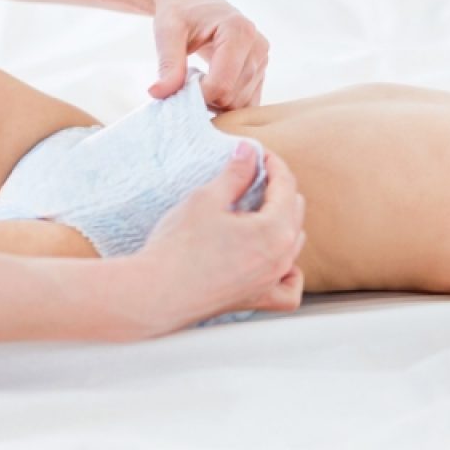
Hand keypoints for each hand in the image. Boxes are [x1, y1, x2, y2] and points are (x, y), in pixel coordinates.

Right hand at [130, 143, 306, 335]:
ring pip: (293, 243)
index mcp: (275, 229)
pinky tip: (274, 258)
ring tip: (256, 210)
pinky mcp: (258, 299)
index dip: (273, 164)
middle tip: (253, 175)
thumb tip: (248, 150)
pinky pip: (289, 286)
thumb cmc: (179, 247)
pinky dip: (289, 270)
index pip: (285, 185)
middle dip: (278, 189)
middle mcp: (282, 257)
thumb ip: (235, 173)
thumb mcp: (207, 199)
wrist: (156, 294)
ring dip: (282, 221)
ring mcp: (271, 280)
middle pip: (294, 211)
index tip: (258, 154)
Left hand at [147, 0, 269, 109]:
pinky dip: (226, 103)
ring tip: (198, 79)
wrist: (195, 2)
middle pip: (232, 97)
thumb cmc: (181, 13)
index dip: (196, 95)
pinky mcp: (262, 70)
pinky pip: (247, 102)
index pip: (221, 84)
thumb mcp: (167, 33)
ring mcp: (263, 59)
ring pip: (240, 104)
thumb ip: (167, 64)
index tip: (177, 87)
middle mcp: (258, 46)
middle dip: (205, 99)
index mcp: (239, 31)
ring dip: (215, 102)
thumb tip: (158, 93)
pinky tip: (210, 85)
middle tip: (185, 81)